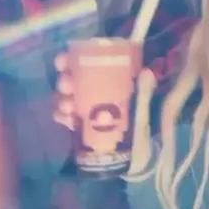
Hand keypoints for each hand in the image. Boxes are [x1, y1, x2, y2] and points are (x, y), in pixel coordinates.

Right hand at [52, 55, 156, 173]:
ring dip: (62, 100)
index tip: (63, 63)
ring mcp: (81, 106)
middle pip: (69, 80)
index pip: (81, 62)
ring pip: (63, 98)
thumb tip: (146, 73)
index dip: (68, 60)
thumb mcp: (143, 101)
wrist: (140, 148)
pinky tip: (68, 120)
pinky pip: (63, 117)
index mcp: (103, 76)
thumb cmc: (140, 117)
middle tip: (69, 87)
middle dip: (65, 82)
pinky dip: (62, 117)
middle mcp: (89, 88)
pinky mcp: (78, 124)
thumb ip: (144, 89)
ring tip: (69, 107)